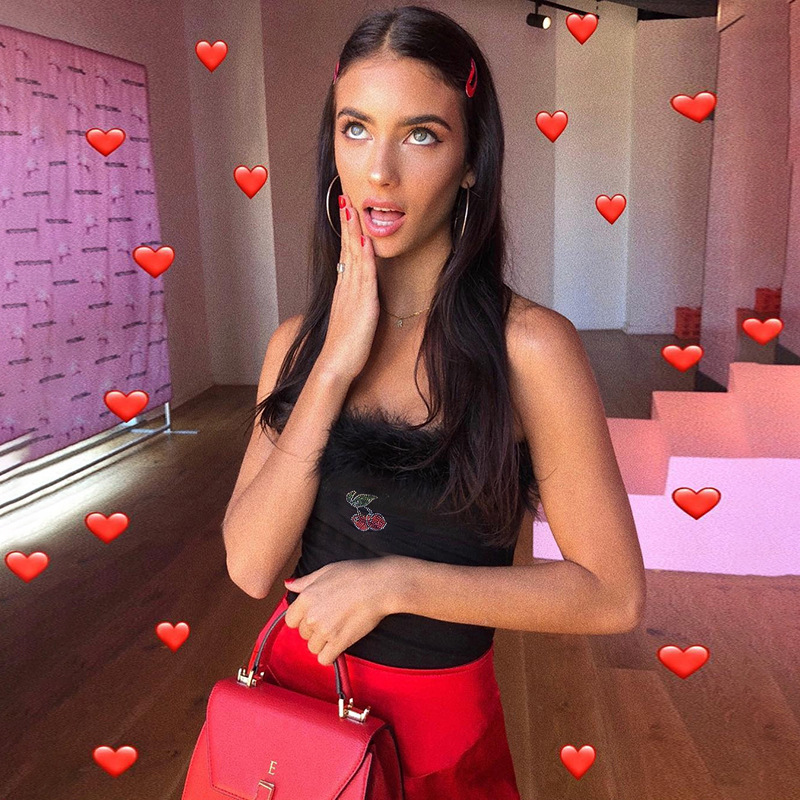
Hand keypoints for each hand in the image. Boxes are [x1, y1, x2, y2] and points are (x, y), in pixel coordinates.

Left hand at [282, 557, 395, 665]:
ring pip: (313, 647)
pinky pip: (324, 659)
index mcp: (306, 598)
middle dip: (314, 630)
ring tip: (337, 630)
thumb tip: (289, 584)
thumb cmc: (355, 574)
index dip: (302, 619)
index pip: (291, 620)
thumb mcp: (326, 571)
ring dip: (323, 643)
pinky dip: (330, 655)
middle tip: (331, 619)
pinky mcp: (339, 642)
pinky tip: (338, 645)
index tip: (314, 616)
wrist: (379, 585)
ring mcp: (325, 631)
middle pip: (303, 634)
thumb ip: (305, 582)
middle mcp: (312, 616)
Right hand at [316, 192, 380, 381]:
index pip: (345, 254)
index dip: (345, 232)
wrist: (335, 366)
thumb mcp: (349, 318)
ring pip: (354, 258)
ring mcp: (352, 295)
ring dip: (353, 232)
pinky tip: (365, 242)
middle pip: (346, 249)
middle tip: (344, 198)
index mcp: (344, 290)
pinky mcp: (362, 306)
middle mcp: (346, 288)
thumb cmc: (344, 348)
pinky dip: (365, 258)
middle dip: (346, 223)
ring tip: (352, 209)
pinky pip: (364, 277)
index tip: (345, 210)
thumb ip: (353, 302)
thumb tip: (357, 291)